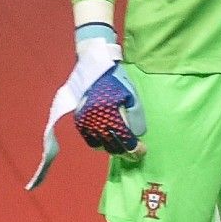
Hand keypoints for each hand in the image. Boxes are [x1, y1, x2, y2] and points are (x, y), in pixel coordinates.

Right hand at [29, 23, 145, 188]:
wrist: (94, 67)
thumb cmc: (117, 80)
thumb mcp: (131, 96)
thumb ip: (134, 117)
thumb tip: (136, 134)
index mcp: (109, 113)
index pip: (123, 139)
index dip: (134, 148)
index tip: (143, 151)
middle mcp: (94, 119)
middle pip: (110, 145)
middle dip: (124, 152)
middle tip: (135, 154)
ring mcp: (84, 120)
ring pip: (98, 144)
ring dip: (111, 149)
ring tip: (122, 148)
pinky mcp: (78, 119)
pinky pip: (88, 138)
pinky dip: (99, 143)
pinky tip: (108, 142)